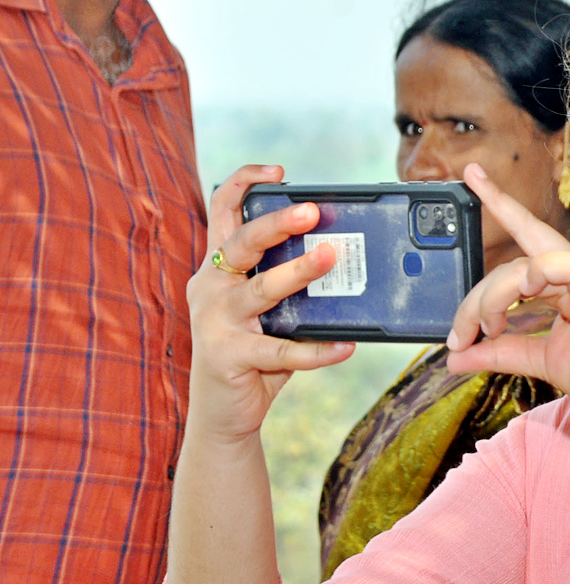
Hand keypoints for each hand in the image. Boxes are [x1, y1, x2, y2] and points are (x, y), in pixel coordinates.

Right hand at [186, 165, 354, 442]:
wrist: (222, 412)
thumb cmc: (251, 353)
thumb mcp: (264, 311)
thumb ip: (286, 284)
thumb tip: (343, 259)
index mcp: (217, 269)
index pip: (222, 211)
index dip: (244, 183)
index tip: (278, 171)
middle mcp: (211, 288)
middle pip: (241, 243)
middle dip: (277, 222)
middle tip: (312, 211)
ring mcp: (216, 322)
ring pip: (261, 290)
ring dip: (298, 272)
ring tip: (331, 257)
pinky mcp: (230, 357)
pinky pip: (281, 351)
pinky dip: (317, 350)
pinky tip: (345, 346)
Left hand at [446, 164, 569, 444]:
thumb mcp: (540, 362)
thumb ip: (500, 353)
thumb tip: (454, 356)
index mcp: (565, 283)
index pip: (527, 235)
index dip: (500, 202)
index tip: (470, 174)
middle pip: (513, 260)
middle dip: (475, 295)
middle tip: (457, 335)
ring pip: (525, 265)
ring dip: (492, 298)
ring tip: (486, 331)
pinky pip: (562, 266)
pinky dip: (534, 275)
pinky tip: (521, 294)